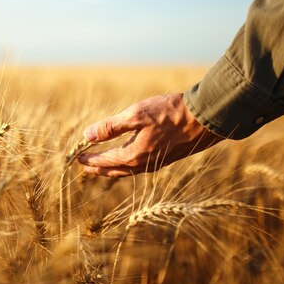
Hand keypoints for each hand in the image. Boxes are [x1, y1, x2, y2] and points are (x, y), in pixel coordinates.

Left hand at [78, 93, 223, 176]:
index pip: (105, 160)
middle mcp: (144, 164)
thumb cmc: (170, 113)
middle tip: (85, 165)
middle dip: (99, 168)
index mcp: (134, 155)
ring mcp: (157, 163)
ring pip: (128, 170)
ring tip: (103, 164)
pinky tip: (130, 158)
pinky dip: (128, 165)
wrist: (205, 118)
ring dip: (113, 168)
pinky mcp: (167, 157)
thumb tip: (87, 136)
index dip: (90, 159)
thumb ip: (111, 127)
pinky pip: (140, 166)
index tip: (77, 158)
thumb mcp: (136, 115)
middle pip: (115, 170)